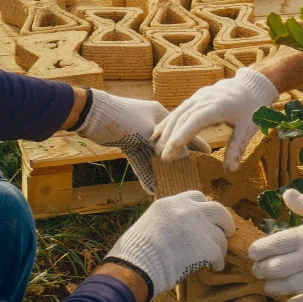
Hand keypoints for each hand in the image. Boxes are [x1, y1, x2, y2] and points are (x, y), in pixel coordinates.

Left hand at [76, 90, 207, 192]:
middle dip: (176, 160)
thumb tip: (183, 155)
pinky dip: (143, 172)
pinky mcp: (127, 143)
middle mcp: (151, 124)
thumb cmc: (123, 117)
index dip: (196, 141)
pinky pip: (138, 160)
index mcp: (160, 114)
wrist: (93, 115)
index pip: (182, 129)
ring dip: (158, 170)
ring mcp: (138, 134)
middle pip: (167, 145)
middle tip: (190, 173)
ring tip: (169, 185)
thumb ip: (165, 145)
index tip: (209, 152)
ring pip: (152, 155)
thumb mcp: (148, 132)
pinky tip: (149, 187)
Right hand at [104, 191, 235, 297]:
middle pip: (217, 210)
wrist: (136, 266)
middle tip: (226, 233)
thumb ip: (168, 221)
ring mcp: (198, 227)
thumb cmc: (135, 252)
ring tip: (215, 258)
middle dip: (224, 222)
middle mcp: (187, 210)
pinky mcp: (206, 246)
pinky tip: (213, 267)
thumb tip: (178, 232)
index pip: (197, 197)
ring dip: (220, 246)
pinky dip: (218, 262)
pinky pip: (219, 254)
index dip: (204, 210)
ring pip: (220, 235)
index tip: (206, 219)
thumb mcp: (149, 223)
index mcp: (170, 203)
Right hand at [152, 66, 280, 170]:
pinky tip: (158, 133)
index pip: (194, 121)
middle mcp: (204, 99)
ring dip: (165, 130)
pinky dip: (168, 121)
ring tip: (155, 148)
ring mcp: (198, 96)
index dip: (181, 137)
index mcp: (217, 106)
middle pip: (182, 118)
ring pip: (177, 112)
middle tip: (160, 157)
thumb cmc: (251, 108)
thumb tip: (231, 170)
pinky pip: (179, 109)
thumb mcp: (249, 128)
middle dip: (169, 137)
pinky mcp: (196, 97)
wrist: (251, 85)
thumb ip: (237, 147)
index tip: (170, 153)